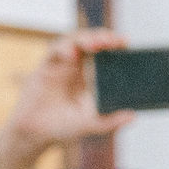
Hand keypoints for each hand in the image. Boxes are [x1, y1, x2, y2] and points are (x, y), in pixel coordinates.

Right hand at [0, 30, 133, 168]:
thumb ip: (111, 120)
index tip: (125, 42)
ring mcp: (63, 64)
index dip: (115, 45)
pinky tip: (72, 55)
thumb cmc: (65, 125)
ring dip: (85, 39)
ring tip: (95, 44)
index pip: (107, 54)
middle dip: (103, 37)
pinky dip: (63, 49)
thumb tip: (132, 115)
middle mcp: (80, 66)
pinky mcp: (46, 66)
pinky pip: (54, 51)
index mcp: (94, 76)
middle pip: (92, 42)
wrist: (36, 131)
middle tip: (113, 40)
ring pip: (74, 41)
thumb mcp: (91, 124)